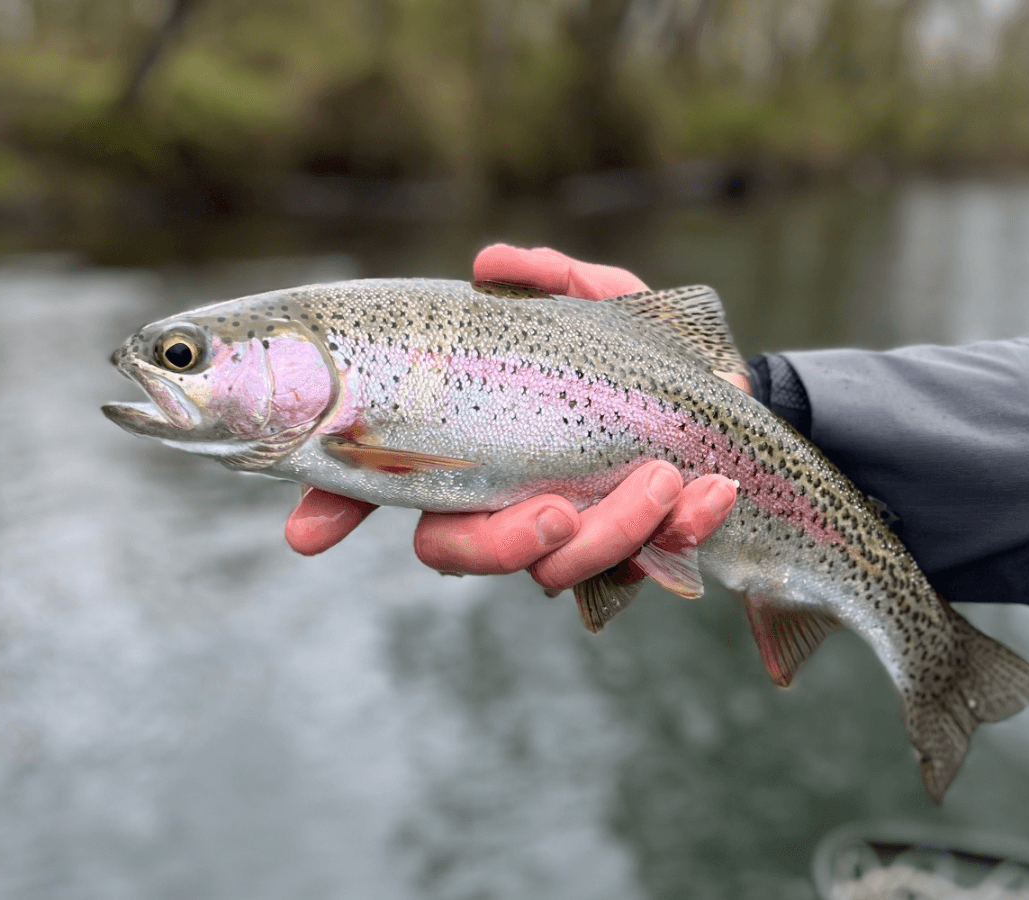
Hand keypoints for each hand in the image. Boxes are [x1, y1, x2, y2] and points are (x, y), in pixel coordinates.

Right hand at [285, 244, 742, 591]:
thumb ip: (548, 281)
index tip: (306, 536)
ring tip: (662, 478)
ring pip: (561, 572)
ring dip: (612, 532)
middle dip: (503, 548)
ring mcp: (573, 535)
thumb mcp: (595, 305)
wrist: (722, 393)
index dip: (337, 511)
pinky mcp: (645, 548)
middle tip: (556, 512)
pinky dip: (684, 528)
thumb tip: (492, 263)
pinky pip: (654, 563)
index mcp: (472, 450)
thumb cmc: (636, 353)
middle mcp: (506, 502)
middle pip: (459, 552)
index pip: (385, 488)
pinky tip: (706, 490)